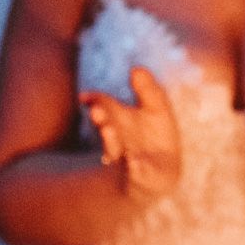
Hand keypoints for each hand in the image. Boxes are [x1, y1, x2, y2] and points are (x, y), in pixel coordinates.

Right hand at [81, 65, 181, 202]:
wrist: (160, 174)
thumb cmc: (155, 136)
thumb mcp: (156, 109)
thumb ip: (148, 90)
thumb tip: (136, 68)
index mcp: (119, 120)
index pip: (104, 107)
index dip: (95, 101)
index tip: (84, 97)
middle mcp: (117, 139)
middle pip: (105, 128)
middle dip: (100, 120)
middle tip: (96, 111)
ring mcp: (127, 158)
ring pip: (114, 150)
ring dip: (111, 140)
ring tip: (108, 130)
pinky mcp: (142, 175)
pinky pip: (137, 172)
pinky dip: (135, 167)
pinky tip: (134, 162)